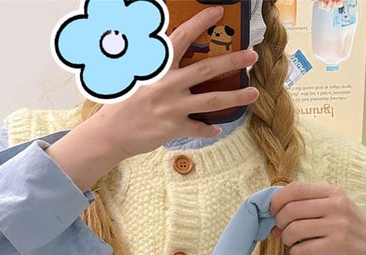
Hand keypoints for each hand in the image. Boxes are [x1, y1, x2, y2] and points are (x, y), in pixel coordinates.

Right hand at [48, 6, 258, 190]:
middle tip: (252, 56)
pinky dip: (209, 129)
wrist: (111, 133)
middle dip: (232, 61)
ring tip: (254, 93)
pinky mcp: (174, 127)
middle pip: (207, 69)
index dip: (200, 23)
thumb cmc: (122, 104)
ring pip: (212, 99)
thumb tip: (170, 55)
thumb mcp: (137, 76)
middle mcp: (168, 84)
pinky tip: (217, 129)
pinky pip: (199, 127)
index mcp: (158, 67)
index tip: (218, 12)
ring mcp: (173, 106)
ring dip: (235, 97)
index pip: (181, 38)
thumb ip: (156, 66)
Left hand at [269, 182, 365, 254]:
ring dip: (287, 239)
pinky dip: (296, 253)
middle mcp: (337, 205)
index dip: (278, 200)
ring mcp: (338, 225)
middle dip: (280, 223)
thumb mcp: (335, 211)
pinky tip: (301, 253)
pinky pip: (304, 249)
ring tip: (292, 243)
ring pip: (294, 230)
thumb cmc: (351, 231)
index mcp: (334, 192)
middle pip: (291, 210)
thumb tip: (274, 220)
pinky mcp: (339, 245)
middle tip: (282, 231)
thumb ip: (309, 210)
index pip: (296, 188)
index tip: (273, 211)